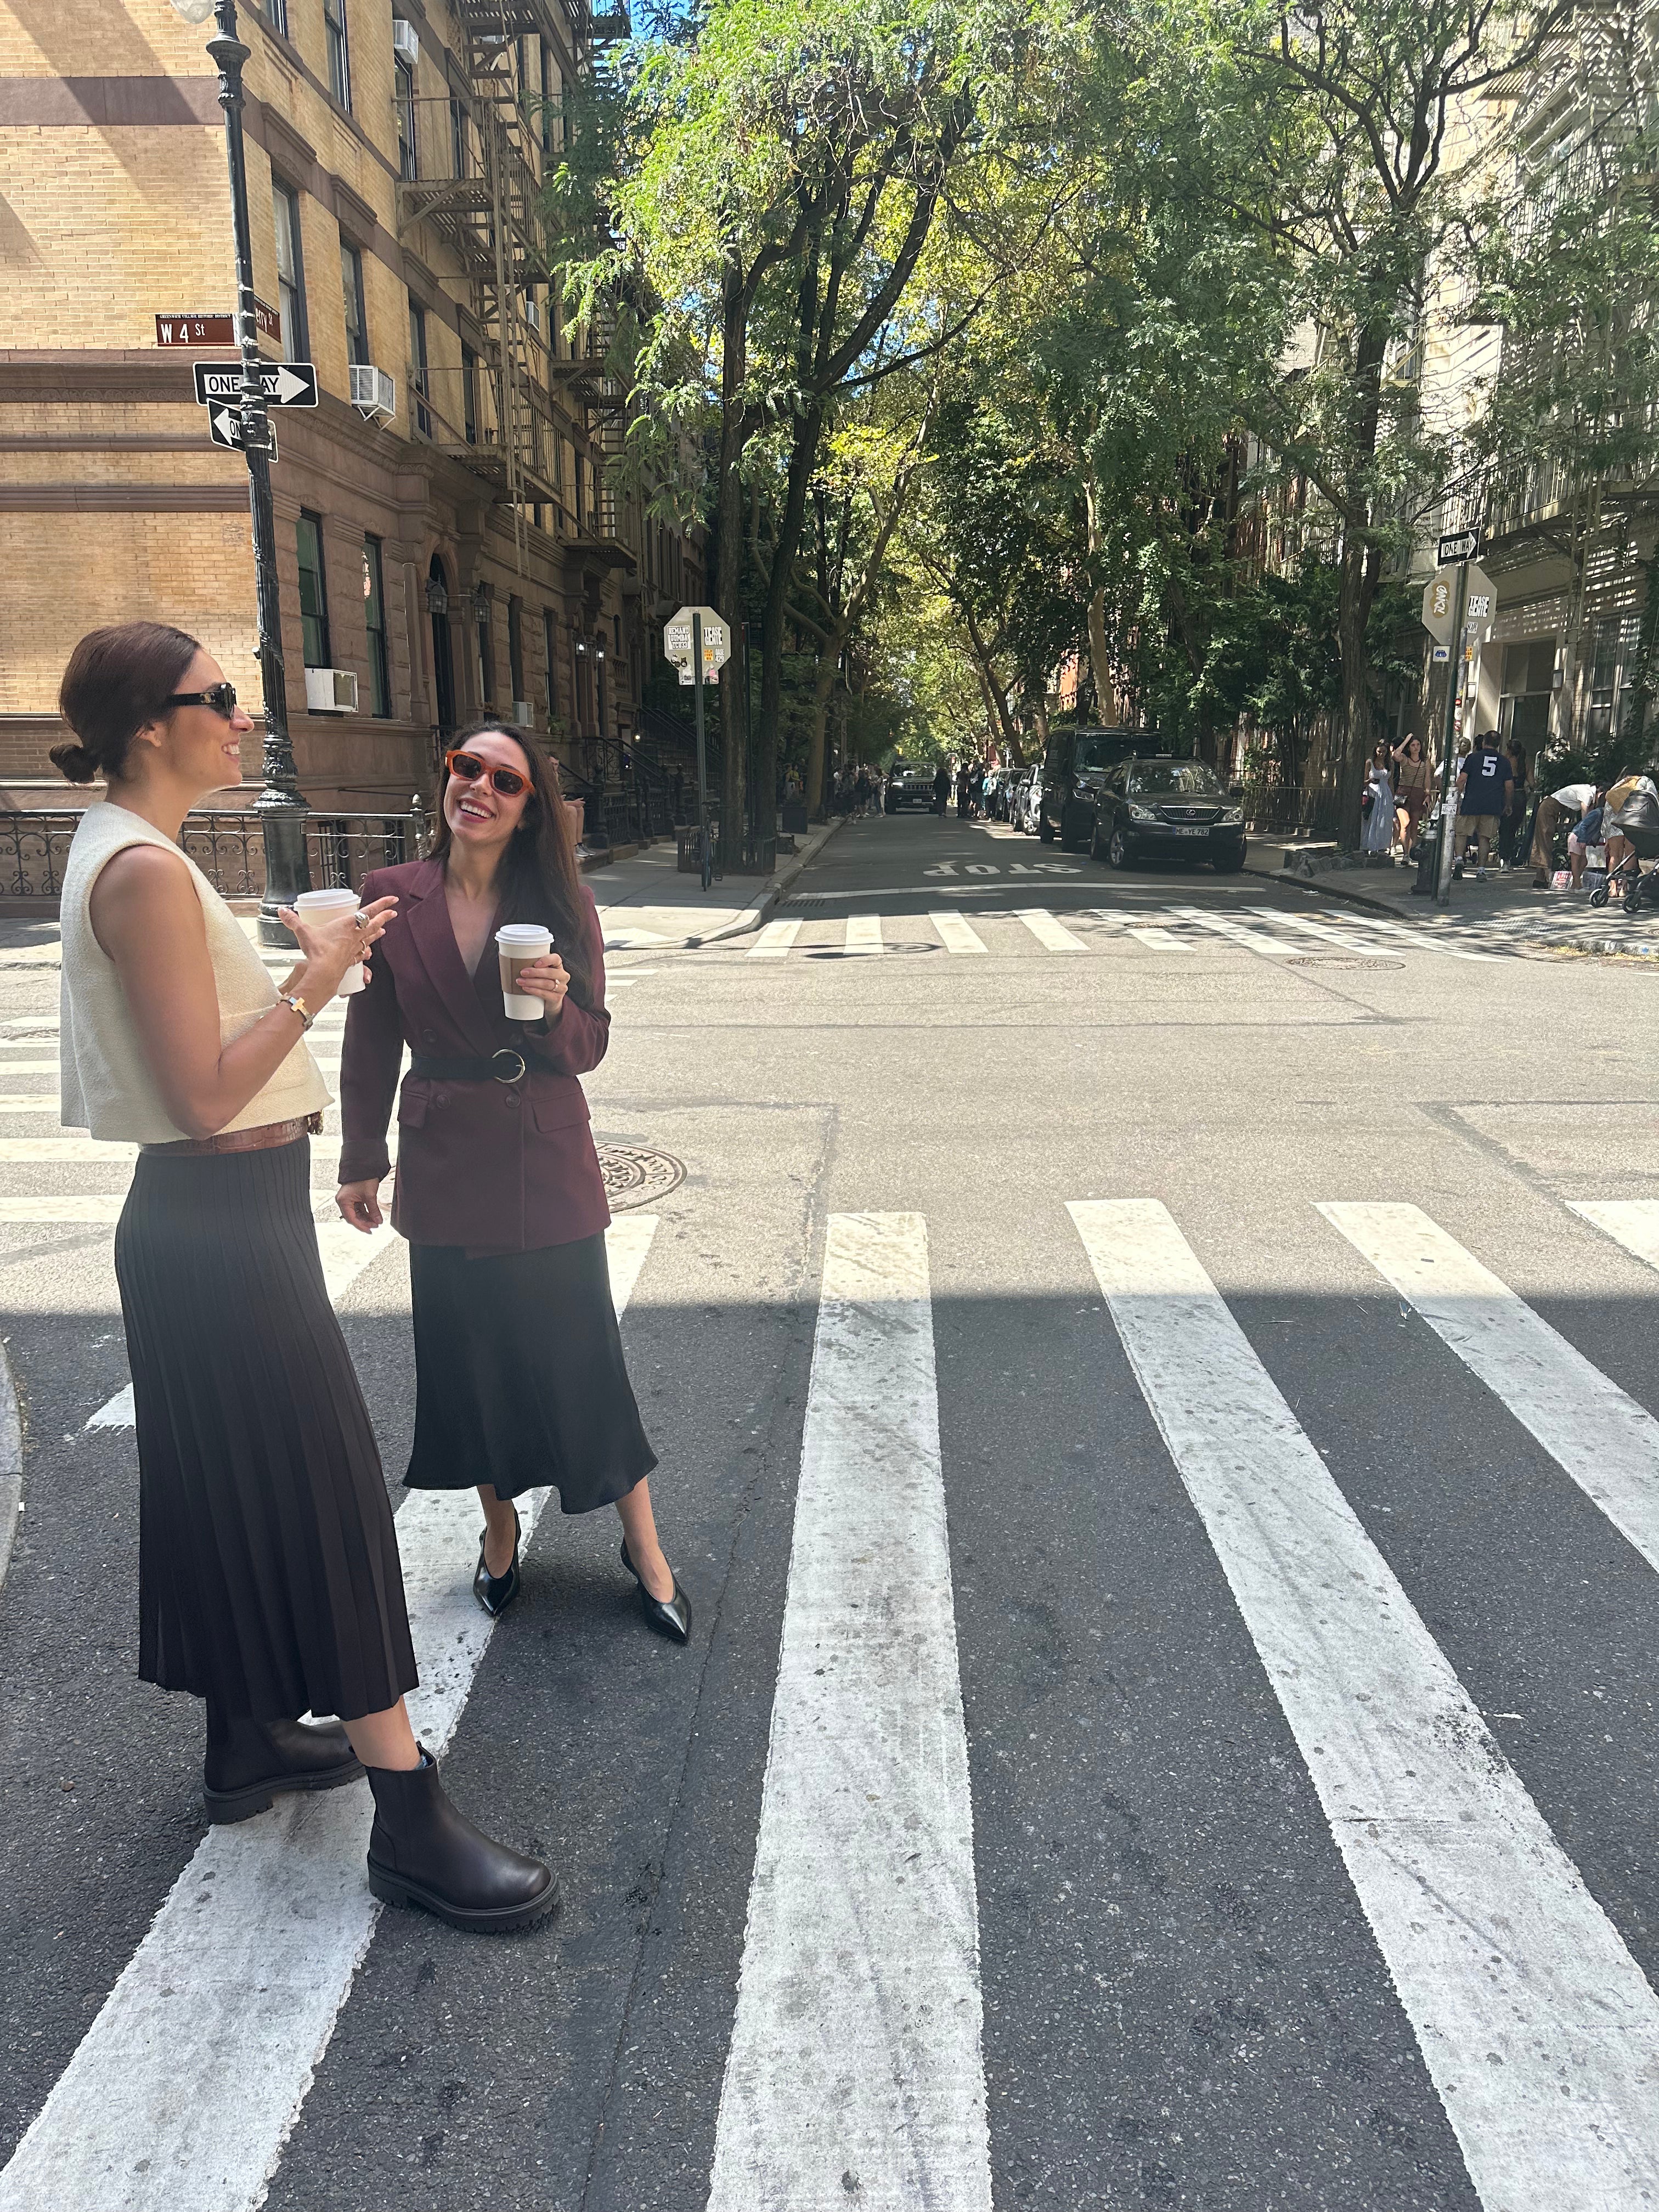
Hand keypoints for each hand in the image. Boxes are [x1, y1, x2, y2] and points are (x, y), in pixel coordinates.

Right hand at [277, 894, 396, 1002]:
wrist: (324, 972)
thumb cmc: (318, 950)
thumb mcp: (304, 932)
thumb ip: (293, 921)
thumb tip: (282, 911)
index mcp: (347, 924)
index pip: (369, 911)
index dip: (382, 904)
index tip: (393, 900)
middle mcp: (355, 935)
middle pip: (374, 924)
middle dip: (385, 917)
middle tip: (393, 912)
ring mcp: (354, 949)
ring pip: (370, 938)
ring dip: (377, 934)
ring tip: (383, 930)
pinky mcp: (351, 960)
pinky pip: (361, 955)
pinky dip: (366, 952)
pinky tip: (368, 953)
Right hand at [336, 1178, 383, 1232]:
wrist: (364, 1166)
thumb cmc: (364, 1178)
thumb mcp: (370, 1196)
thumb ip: (374, 1210)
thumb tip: (378, 1221)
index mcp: (343, 1201)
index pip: (351, 1218)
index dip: (361, 1226)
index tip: (369, 1231)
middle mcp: (343, 1201)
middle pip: (353, 1217)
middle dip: (364, 1222)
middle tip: (375, 1226)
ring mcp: (348, 1199)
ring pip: (356, 1214)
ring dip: (366, 1218)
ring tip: (376, 1221)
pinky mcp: (353, 1198)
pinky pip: (358, 1208)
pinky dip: (366, 1212)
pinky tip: (373, 1216)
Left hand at [508, 952, 570, 1018]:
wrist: (550, 1001)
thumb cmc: (541, 982)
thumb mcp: (539, 972)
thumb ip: (530, 965)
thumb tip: (508, 960)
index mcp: (558, 965)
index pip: (556, 959)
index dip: (546, 960)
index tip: (535, 963)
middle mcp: (563, 975)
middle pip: (550, 973)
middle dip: (535, 972)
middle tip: (522, 973)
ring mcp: (561, 988)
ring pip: (547, 984)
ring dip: (532, 982)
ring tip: (520, 981)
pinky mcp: (557, 998)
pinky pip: (546, 994)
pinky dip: (535, 991)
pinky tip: (526, 989)